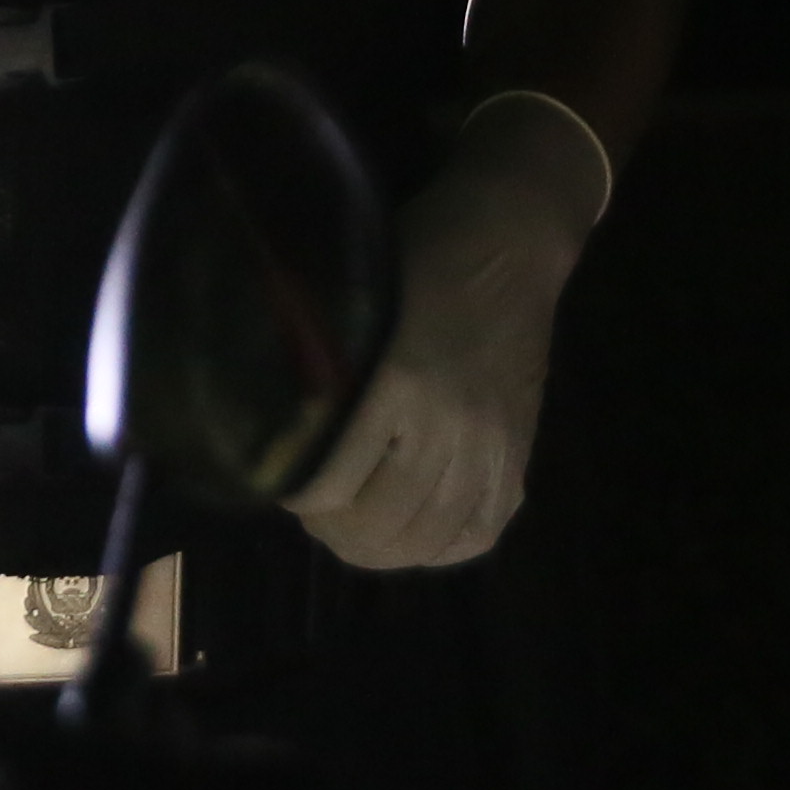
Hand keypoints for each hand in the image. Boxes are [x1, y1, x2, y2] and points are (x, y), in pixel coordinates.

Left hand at [291, 93, 608, 572]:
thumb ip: (316, 371)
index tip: (276, 477)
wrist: (511, 243)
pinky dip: (437, 546)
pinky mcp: (520, 454)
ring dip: (379, 544)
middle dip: (331, 528)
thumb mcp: (351, 302)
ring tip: (353, 522)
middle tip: (312, 504)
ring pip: (425, 540)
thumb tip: (269, 433)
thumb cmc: (416, 257)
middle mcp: (448, 425)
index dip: (294, 494)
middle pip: (379, 526)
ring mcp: (491, 446)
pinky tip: (410, 530)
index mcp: (397, 381)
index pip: (330, 483)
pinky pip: (478, 533)